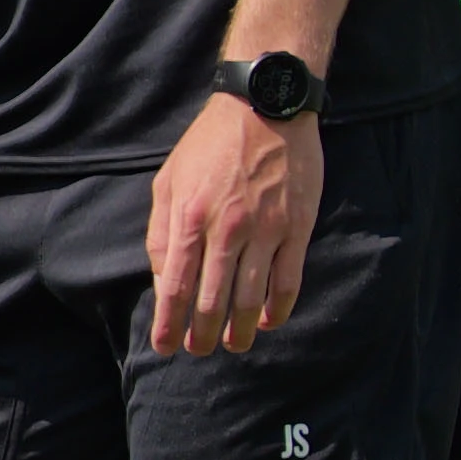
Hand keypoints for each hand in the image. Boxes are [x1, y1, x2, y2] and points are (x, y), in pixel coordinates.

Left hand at [142, 94, 320, 358]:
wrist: (265, 109)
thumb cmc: (209, 146)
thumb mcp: (168, 183)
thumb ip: (162, 233)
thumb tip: (164, 280)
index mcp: (189, 218)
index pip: (176, 286)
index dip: (169, 323)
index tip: (166, 347)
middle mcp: (227, 229)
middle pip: (213, 300)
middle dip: (203, 334)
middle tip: (199, 351)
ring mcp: (266, 230)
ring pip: (251, 297)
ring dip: (240, 329)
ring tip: (233, 345)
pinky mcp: (298, 226)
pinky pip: (288, 279)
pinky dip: (278, 307)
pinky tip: (268, 321)